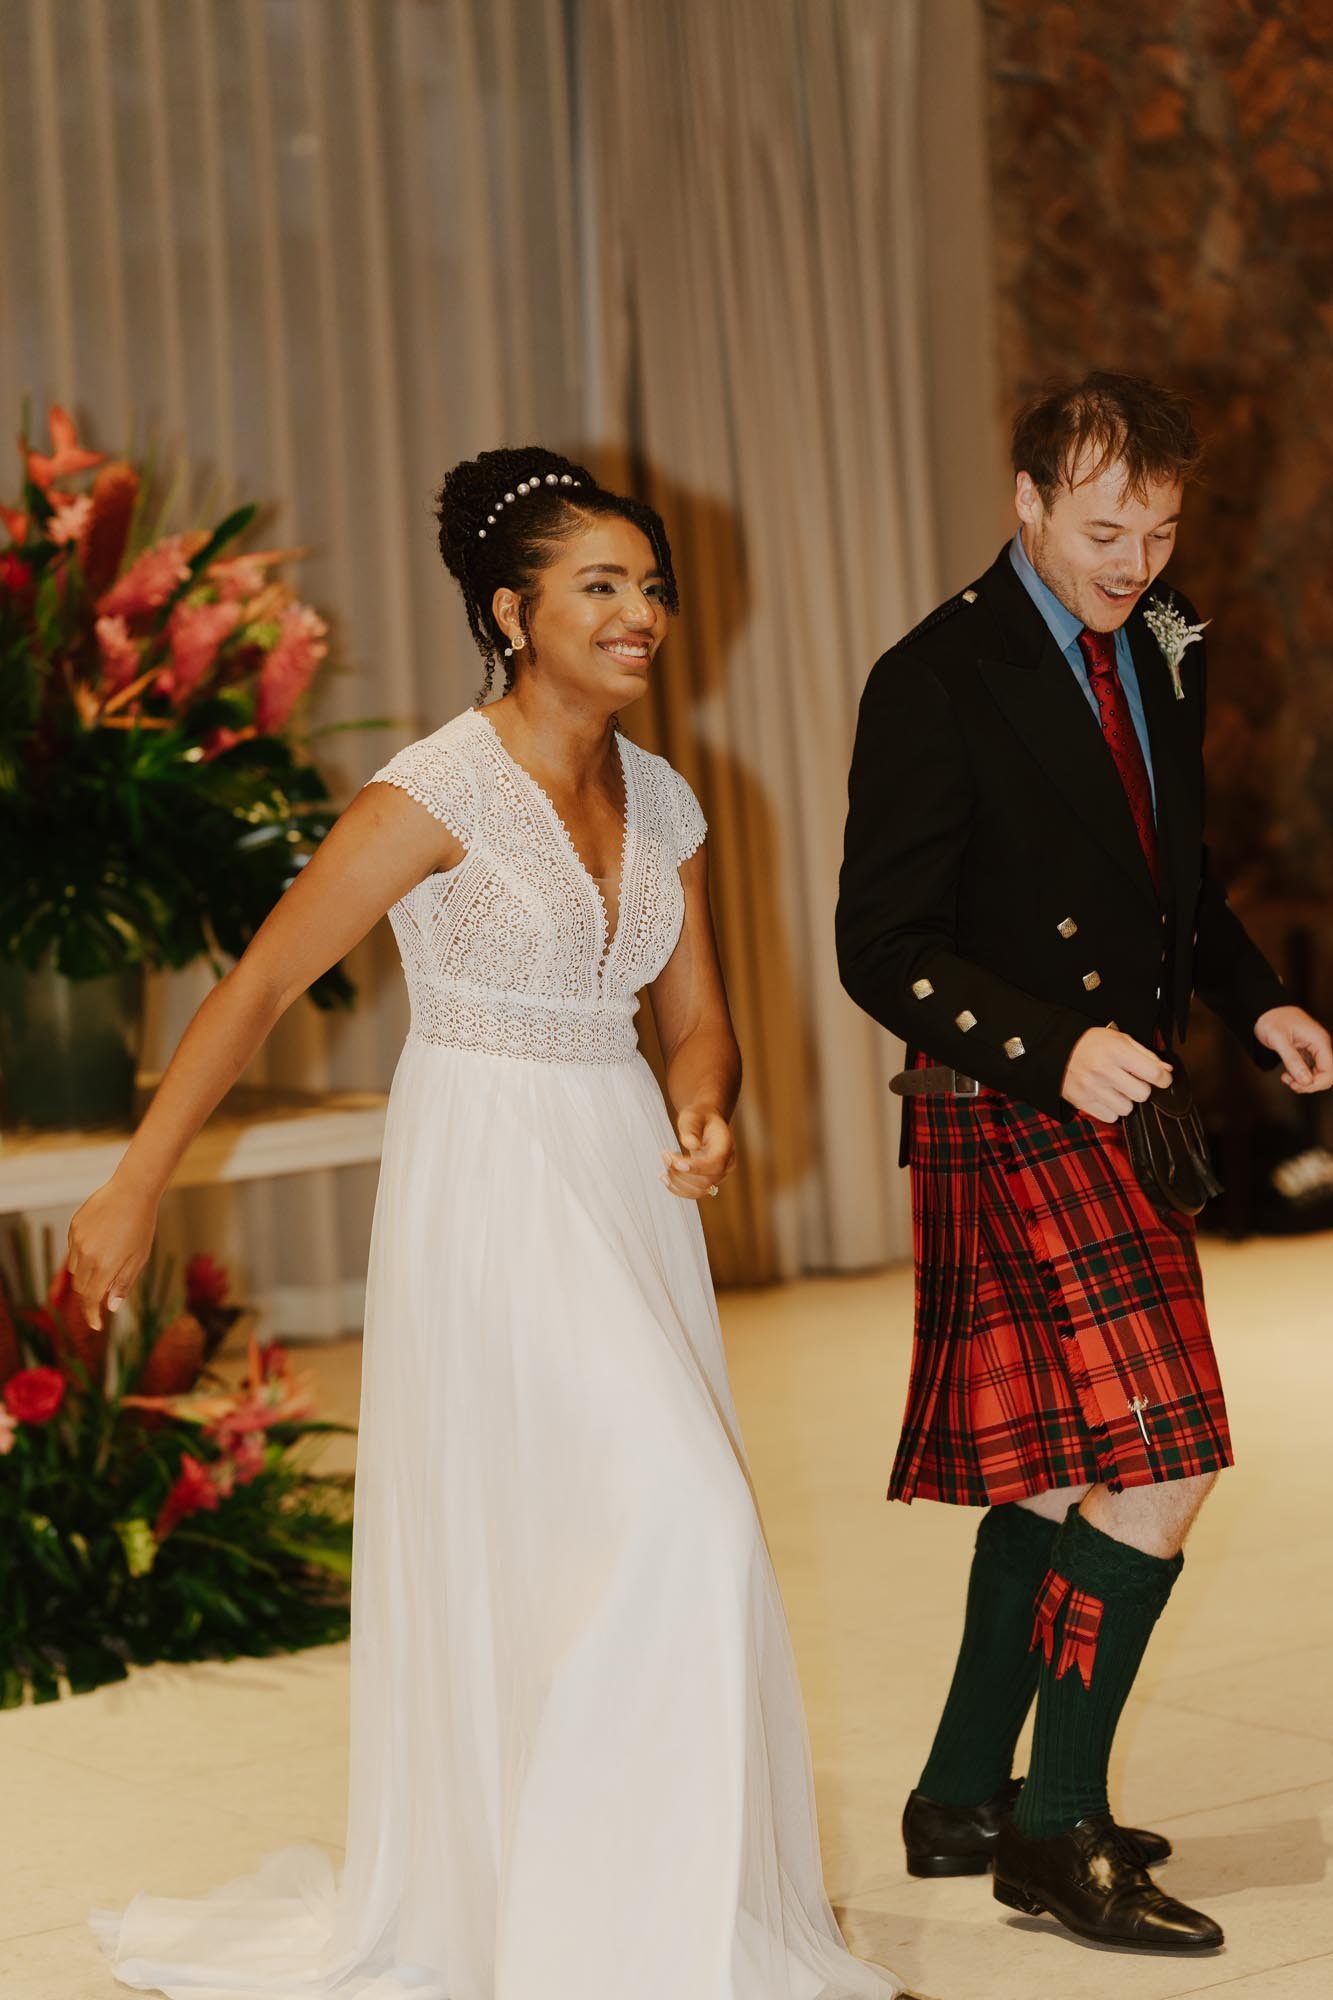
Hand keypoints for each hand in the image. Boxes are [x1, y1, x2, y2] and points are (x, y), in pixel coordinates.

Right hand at [66, 1176, 159, 1330]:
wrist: (132, 1190)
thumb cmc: (141, 1224)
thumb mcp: (139, 1257)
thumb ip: (123, 1283)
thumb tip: (111, 1307)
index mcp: (105, 1265)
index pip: (91, 1299)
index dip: (92, 1315)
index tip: (96, 1325)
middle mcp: (87, 1255)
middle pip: (80, 1286)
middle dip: (90, 1295)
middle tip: (103, 1293)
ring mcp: (77, 1240)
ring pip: (74, 1268)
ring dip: (85, 1274)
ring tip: (105, 1262)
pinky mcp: (73, 1227)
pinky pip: (73, 1248)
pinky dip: (83, 1254)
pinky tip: (100, 1242)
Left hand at [661, 1104, 735, 1200]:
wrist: (704, 1122)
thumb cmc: (698, 1117)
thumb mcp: (692, 1116)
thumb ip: (691, 1129)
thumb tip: (690, 1145)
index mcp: (726, 1145)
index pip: (716, 1164)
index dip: (696, 1168)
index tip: (676, 1162)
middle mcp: (727, 1164)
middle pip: (707, 1180)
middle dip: (681, 1173)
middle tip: (664, 1155)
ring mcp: (719, 1175)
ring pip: (700, 1190)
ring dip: (678, 1181)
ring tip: (665, 1163)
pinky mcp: (709, 1181)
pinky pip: (695, 1193)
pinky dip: (678, 1189)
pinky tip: (665, 1178)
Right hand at [1061, 1027, 1172, 1122]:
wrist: (1054, 1050)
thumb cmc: (1090, 1043)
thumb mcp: (1119, 1038)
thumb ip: (1145, 1054)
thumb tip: (1166, 1071)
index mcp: (1116, 1050)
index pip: (1154, 1073)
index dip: (1163, 1078)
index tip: (1161, 1079)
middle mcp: (1103, 1070)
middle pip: (1142, 1094)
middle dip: (1140, 1088)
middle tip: (1131, 1080)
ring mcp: (1091, 1088)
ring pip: (1127, 1108)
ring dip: (1125, 1100)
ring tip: (1115, 1089)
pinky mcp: (1082, 1102)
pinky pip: (1110, 1117)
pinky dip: (1111, 1109)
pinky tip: (1104, 1096)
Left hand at [1255, 1005, 1332, 1092]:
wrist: (1264, 1011)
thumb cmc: (1271, 1020)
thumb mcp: (1278, 1040)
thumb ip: (1292, 1060)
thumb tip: (1306, 1080)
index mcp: (1319, 1041)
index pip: (1329, 1071)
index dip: (1315, 1084)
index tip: (1295, 1084)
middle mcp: (1321, 1046)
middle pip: (1326, 1076)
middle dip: (1309, 1084)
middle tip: (1289, 1082)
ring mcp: (1315, 1050)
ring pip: (1318, 1075)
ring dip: (1303, 1082)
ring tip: (1285, 1078)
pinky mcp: (1307, 1053)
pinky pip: (1310, 1070)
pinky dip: (1299, 1076)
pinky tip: (1287, 1074)